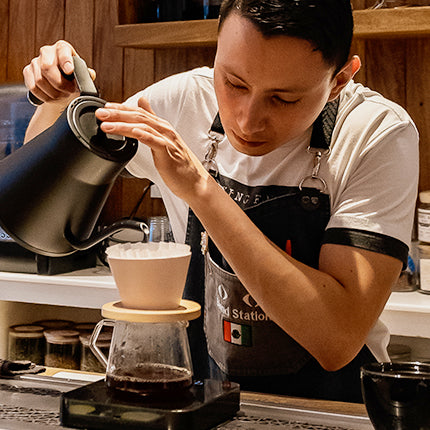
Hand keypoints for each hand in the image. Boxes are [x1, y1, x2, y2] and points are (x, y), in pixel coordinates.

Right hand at [23, 40, 95, 103]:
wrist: (60, 86)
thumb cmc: (72, 78)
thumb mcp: (81, 75)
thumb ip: (86, 74)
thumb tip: (90, 74)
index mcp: (62, 48)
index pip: (62, 50)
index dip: (65, 60)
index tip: (70, 71)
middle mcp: (47, 51)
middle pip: (47, 67)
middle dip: (60, 84)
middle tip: (69, 92)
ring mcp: (35, 61)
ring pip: (40, 80)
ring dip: (53, 92)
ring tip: (62, 95)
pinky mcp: (28, 72)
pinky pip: (33, 87)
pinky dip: (44, 96)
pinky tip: (52, 98)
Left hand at [96, 97, 210, 201]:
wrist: (194, 183)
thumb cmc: (180, 166)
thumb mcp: (163, 139)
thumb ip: (152, 120)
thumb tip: (142, 101)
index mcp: (162, 127)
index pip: (139, 112)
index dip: (122, 108)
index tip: (106, 107)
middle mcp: (165, 131)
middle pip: (139, 117)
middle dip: (117, 114)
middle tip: (100, 113)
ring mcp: (167, 141)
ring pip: (143, 127)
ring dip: (123, 125)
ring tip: (106, 125)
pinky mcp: (168, 153)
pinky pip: (153, 141)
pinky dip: (142, 135)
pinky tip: (131, 132)